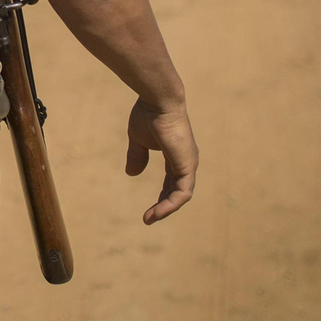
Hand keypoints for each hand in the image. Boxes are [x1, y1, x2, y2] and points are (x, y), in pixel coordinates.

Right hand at [125, 97, 197, 223]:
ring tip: (150, 218)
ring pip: (180, 195)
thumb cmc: (148, 115)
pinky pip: (182, 193)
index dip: (161, 195)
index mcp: (176, 154)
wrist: (158, 102)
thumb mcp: (138, 139)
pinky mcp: (187, 166)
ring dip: (165, 209)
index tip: (149, 208)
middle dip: (162, 205)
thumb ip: (137, 155)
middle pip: (177, 190)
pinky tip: (157, 212)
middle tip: (148, 217)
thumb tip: (132, 174)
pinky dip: (170, 204)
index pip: (172, 181)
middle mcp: (186, 161)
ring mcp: (189, 164)